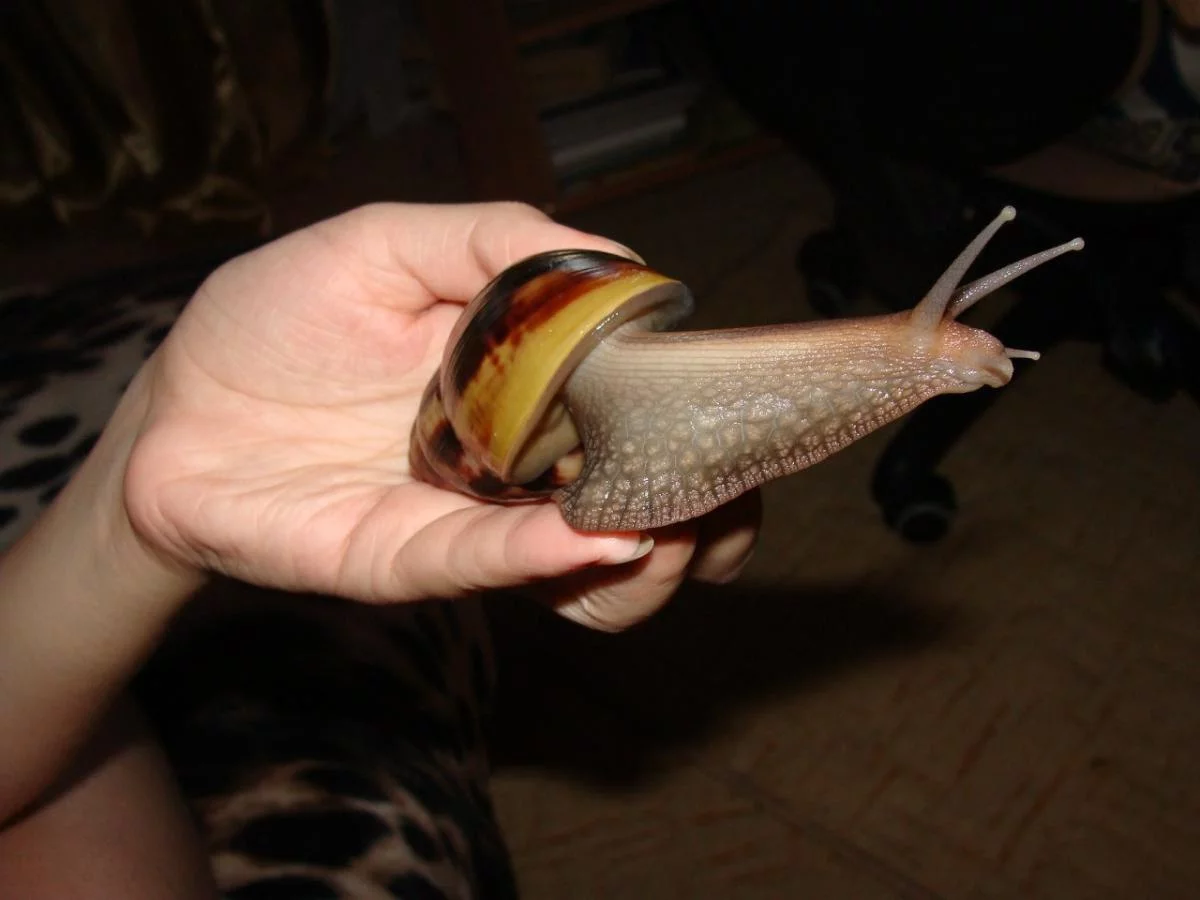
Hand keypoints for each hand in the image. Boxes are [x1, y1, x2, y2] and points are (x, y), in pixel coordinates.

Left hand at [124, 202, 758, 629]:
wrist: (174, 410)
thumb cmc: (278, 321)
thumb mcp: (385, 244)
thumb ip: (491, 238)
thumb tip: (615, 262)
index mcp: (524, 384)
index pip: (636, 410)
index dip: (699, 420)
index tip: (749, 422)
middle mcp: (510, 462)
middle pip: (629, 499)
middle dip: (699, 512)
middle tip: (729, 496)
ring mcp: (460, 517)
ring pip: (570, 553)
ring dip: (639, 546)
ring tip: (675, 523)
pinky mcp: (398, 559)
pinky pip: (475, 558)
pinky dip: (535, 549)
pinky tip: (594, 536)